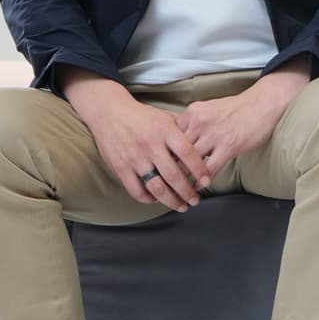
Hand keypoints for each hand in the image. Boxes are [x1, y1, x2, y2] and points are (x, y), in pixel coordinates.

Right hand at [62, 71, 208, 212]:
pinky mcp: (120, 168)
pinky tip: (157, 199)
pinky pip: (136, 190)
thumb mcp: (166, 117)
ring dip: (171, 200)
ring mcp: (134, 158)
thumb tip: (203, 144)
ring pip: (156, 187)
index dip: (199, 169)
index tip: (207, 181)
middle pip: (173, 175)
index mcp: (165, 131)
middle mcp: (150, 145)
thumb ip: (184, 131)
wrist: (110, 114)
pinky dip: (148, 199)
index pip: (187, 153)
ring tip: (181, 206)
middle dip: (187, 192)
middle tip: (195, 200)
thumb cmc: (143, 116)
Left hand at [179, 67, 307, 178]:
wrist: (263, 104)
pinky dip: (202, 180)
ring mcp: (213, 135)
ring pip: (190, 163)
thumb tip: (179, 144)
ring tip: (182, 189)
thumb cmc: (237, 108)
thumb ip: (193, 124)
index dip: (167, 154)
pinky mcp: (228, 146)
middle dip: (173, 169)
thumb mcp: (208, 109)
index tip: (164, 166)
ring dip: (186, 178)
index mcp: (192, 112)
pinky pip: (209, 169)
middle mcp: (199, 122)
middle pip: (176, 151)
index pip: (171, 138)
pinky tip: (200, 185)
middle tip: (168, 182)